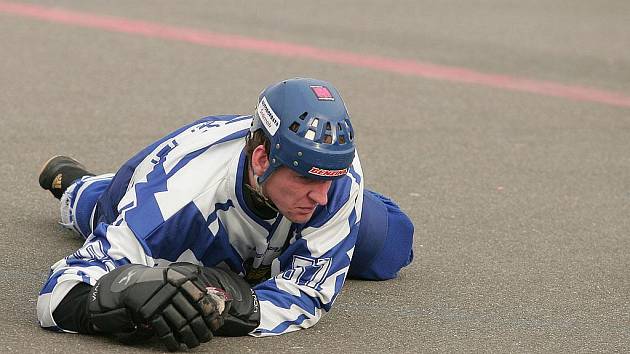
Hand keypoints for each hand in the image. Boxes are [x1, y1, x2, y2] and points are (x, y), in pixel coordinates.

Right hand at [87, 263, 230, 350]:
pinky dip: (172, 340)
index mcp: (180, 280)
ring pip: (180, 323)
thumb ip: (191, 285)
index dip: (210, 312)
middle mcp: (171, 289)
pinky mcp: (149, 312)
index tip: (216, 323)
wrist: (130, 283)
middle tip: (207, 337)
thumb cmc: (159, 283)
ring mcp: (160, 301)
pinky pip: (164, 329)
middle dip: (202, 328)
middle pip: (192, 313)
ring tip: (195, 344)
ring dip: (189, 337)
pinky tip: (177, 346)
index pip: (200, 297)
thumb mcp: (174, 276)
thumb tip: (212, 302)